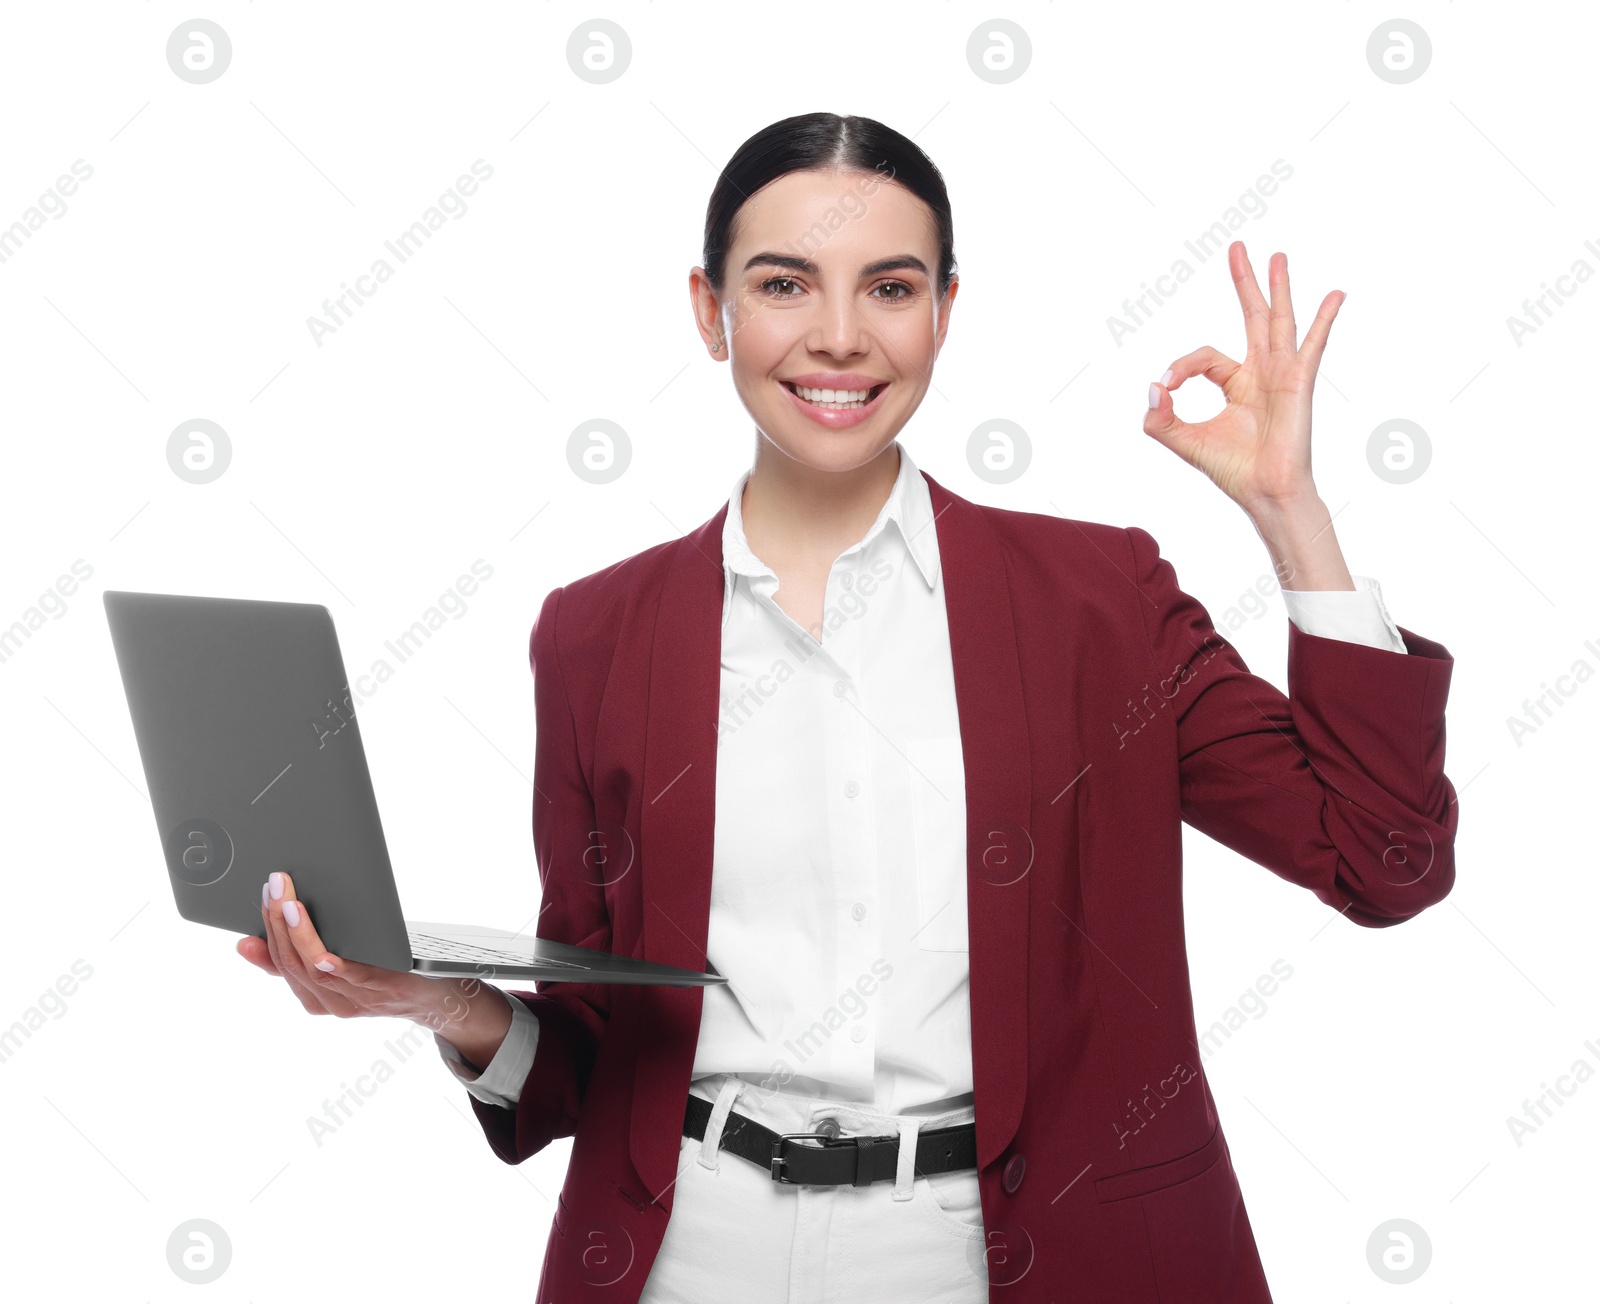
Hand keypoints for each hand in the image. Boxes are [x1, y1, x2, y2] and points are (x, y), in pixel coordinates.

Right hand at [238, 870, 445, 1025]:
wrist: (438, 993)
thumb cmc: (387, 969)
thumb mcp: (342, 961)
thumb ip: (307, 951)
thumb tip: (266, 931)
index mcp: (317, 995)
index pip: (281, 964)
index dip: (266, 933)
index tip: (259, 901)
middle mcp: (331, 1001)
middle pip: (293, 964)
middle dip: (278, 923)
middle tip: (274, 888)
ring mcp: (356, 998)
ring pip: (314, 970)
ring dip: (299, 935)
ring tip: (290, 905)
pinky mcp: (382, 989)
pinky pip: (350, 979)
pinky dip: (330, 966)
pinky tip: (321, 952)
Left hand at [1143, 241, 1343, 512]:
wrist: (1263, 491)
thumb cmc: (1232, 469)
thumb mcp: (1183, 440)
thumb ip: (1159, 417)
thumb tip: (1152, 387)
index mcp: (1236, 383)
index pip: (1204, 356)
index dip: (1181, 366)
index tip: (1167, 387)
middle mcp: (1261, 372)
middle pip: (1252, 317)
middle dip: (1244, 283)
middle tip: (1237, 248)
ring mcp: (1282, 374)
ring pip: (1279, 321)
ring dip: (1277, 287)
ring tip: (1276, 256)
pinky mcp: (1299, 382)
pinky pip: (1313, 344)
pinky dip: (1324, 319)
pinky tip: (1335, 295)